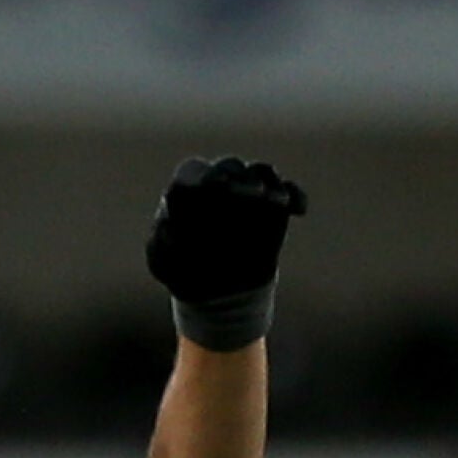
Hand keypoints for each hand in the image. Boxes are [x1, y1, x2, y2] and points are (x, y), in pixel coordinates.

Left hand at [145, 156, 307, 304]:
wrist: (219, 290)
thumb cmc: (183, 270)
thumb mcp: (163, 263)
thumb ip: (160, 243)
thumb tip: (169, 226)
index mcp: (186, 192)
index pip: (192, 172)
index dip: (202, 177)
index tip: (214, 186)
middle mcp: (218, 185)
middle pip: (229, 167)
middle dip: (238, 178)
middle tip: (249, 193)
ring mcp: (248, 192)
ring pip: (260, 173)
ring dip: (268, 183)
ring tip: (274, 201)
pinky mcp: (274, 207)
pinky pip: (289, 192)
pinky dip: (295, 196)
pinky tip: (298, 210)